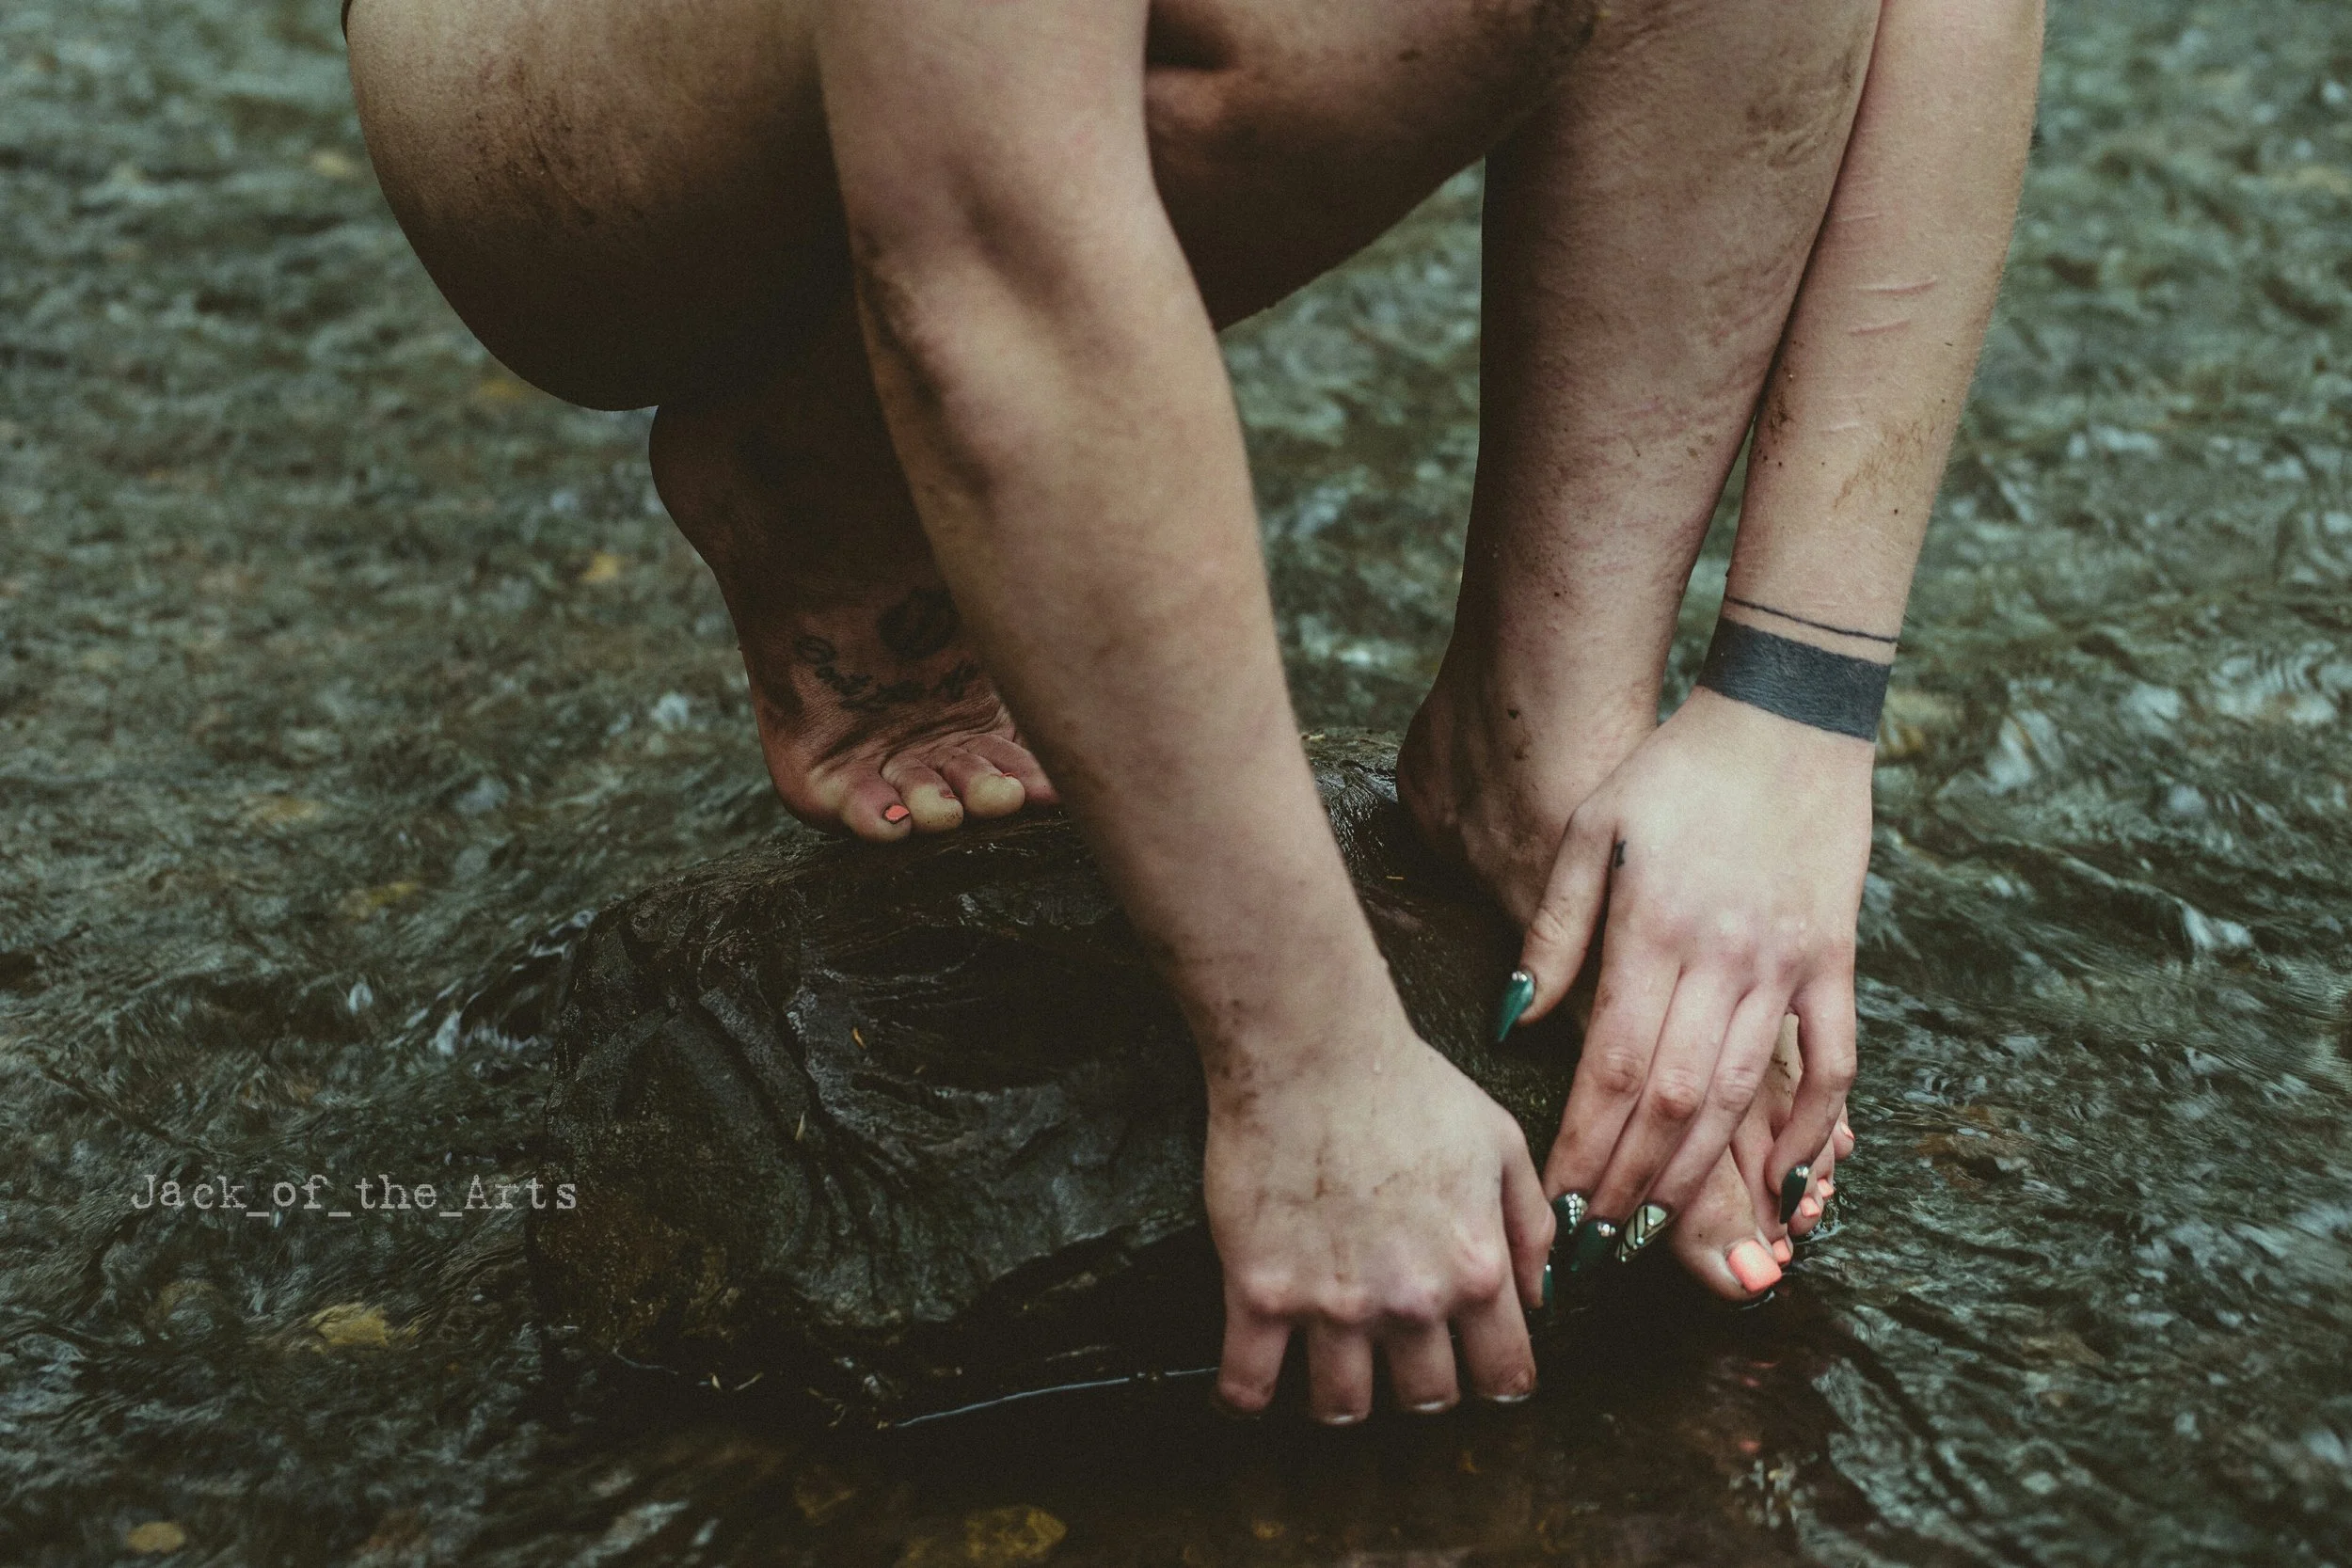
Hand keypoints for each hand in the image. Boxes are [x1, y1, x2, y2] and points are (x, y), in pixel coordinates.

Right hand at [1204, 1016, 1553, 1421]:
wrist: (1311, 1048)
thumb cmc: (1405, 1083)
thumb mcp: (1500, 1142)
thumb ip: (1530, 1226)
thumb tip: (1539, 1298)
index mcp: (1475, 1268)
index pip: (1505, 1377)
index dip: (1497, 1383)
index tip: (1480, 1376)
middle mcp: (1411, 1301)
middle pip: (1426, 1402)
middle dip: (1420, 1388)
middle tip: (1401, 1362)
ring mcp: (1332, 1304)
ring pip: (1342, 1407)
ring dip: (1342, 1399)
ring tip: (1332, 1372)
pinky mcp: (1260, 1292)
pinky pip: (1247, 1383)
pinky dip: (1246, 1399)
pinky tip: (1248, 1391)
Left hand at [1514, 686, 1869, 1241]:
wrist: (1788, 715)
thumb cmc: (1675, 771)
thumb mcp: (1594, 830)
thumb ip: (1555, 931)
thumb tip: (1512, 1022)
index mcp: (1654, 930)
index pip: (1611, 1068)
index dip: (1585, 1146)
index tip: (1560, 1203)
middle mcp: (1724, 959)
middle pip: (1673, 1102)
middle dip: (1631, 1183)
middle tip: (1599, 1244)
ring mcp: (1789, 964)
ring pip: (1743, 1096)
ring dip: (1702, 1175)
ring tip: (1661, 1231)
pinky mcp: (1838, 961)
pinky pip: (1833, 1063)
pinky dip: (1813, 1128)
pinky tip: (1788, 1182)